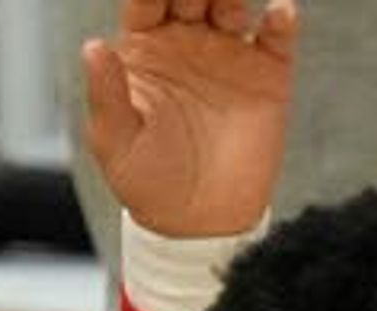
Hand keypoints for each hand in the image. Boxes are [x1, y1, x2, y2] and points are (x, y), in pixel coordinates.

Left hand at [83, 0, 295, 240]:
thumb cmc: (147, 180)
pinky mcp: (267, 80)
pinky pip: (277, 40)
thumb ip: (106, 92)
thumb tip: (94, 47)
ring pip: (233, 5)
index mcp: (145, 48)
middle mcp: (187, 42)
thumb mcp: (116, 140)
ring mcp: (229, 58)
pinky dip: (282, 21)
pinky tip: (281, 11)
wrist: (200, 222)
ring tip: (230, 1)